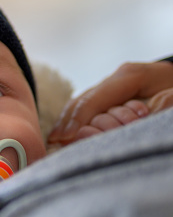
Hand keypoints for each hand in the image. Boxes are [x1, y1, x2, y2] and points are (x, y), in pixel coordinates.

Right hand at [48, 61, 172, 145]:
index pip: (95, 98)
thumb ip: (163, 105)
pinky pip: (87, 108)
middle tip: (54, 141)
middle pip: (81, 100)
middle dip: (67, 121)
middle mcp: (115, 79)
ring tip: (55, 140)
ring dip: (68, 122)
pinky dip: (74, 121)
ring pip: (80, 104)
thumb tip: (145, 116)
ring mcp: (111, 87)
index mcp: (129, 75)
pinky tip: (65, 134)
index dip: (78, 119)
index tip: (66, 137)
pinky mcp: (111, 97)